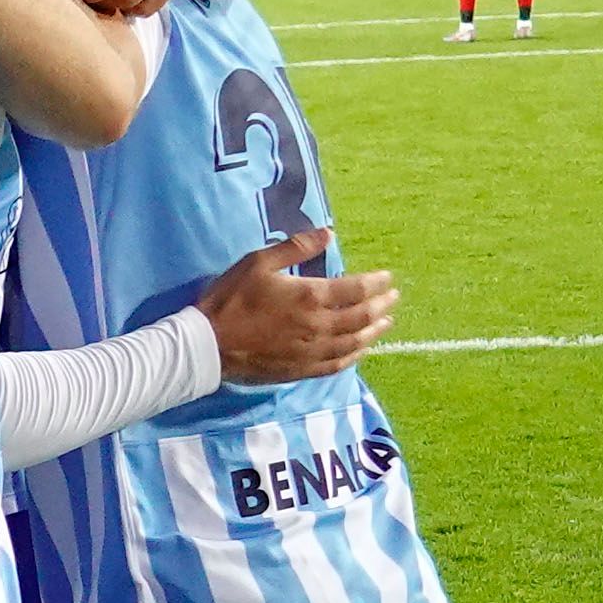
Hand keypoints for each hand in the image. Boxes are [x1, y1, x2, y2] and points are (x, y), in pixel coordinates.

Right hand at [198, 232, 396, 383]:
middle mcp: (318, 326)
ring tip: (386, 322)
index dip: (377, 283)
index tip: (388, 278)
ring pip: (354, 342)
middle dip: (381, 305)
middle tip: (394, 298)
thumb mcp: (258, 262)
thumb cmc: (231, 299)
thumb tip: (328, 233)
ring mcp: (312, 351)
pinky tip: (362, 350)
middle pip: (361, 316)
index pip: (356, 289)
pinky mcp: (302, 369)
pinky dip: (354, 356)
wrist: (208, 345)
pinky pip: (337, 364)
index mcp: (310, 296)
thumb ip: (296, 247)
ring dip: (374, 331)